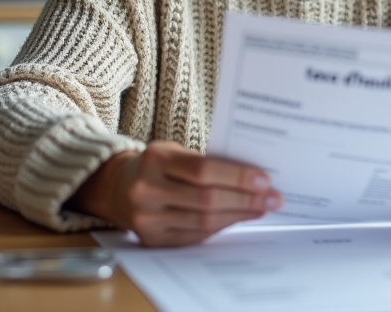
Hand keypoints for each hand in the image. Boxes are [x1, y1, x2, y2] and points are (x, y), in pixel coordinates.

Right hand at [69, 140, 281, 246]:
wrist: (117, 186)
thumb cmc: (157, 164)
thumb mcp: (175, 151)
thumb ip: (207, 161)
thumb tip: (254, 177)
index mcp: (156, 159)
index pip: (204, 170)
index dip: (237, 176)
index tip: (265, 180)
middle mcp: (147, 190)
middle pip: (207, 200)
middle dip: (246, 200)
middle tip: (273, 198)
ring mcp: (147, 218)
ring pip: (204, 221)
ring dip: (239, 216)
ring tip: (261, 208)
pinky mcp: (152, 239)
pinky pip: (195, 236)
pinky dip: (221, 227)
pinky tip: (238, 219)